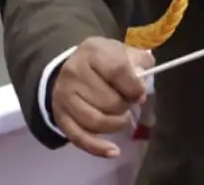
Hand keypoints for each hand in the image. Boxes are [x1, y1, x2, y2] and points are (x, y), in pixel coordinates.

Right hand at [51, 36, 153, 158]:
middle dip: (125, 107)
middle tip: (128, 104)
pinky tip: (114, 151)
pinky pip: (79, 138)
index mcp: (93, 51)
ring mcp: (64, 96)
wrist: (73, 67)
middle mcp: (74, 72)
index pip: (117, 71)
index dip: (133, 87)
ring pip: (95, 121)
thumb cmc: (104, 60)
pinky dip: (98, 148)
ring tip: (123, 118)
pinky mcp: (60, 116)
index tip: (140, 94)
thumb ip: (139, 61)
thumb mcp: (122, 51)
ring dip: (116, 124)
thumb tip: (143, 78)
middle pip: (108, 100)